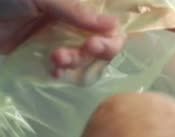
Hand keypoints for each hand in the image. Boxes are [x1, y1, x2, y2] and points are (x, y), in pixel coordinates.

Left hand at [0, 0, 125, 76]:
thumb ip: (78, 12)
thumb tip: (114, 25)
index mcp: (76, 7)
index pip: (108, 26)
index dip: (110, 39)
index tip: (96, 46)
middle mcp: (73, 24)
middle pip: (101, 48)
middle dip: (93, 53)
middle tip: (82, 51)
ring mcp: (58, 41)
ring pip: (84, 63)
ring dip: (76, 64)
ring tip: (56, 59)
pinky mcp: (42, 56)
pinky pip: (63, 71)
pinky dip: (61, 73)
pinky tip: (51, 69)